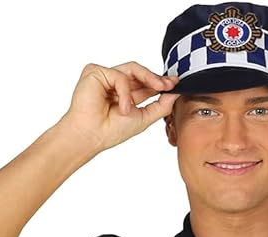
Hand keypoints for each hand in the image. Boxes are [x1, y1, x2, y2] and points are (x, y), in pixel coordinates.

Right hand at [62, 61, 176, 153]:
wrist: (91, 136)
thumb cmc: (110, 131)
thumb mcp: (143, 118)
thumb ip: (160, 106)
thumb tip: (175, 94)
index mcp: (125, 94)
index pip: (144, 83)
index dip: (160, 82)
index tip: (175, 83)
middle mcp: (115, 84)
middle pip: (140, 72)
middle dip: (157, 77)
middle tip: (170, 83)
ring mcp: (105, 77)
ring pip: (132, 68)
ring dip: (148, 79)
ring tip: (158, 88)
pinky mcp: (95, 72)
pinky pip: (119, 75)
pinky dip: (125, 92)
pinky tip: (123, 108)